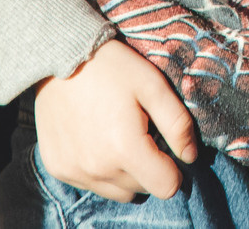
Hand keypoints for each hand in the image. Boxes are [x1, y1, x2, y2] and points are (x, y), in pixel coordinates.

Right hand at [35, 38, 200, 201]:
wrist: (60, 56)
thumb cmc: (112, 67)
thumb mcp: (153, 85)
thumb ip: (177, 124)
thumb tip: (191, 156)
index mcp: (125, 149)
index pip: (165, 186)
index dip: (173, 169)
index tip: (167, 148)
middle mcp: (97, 168)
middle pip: (140, 189)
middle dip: (148, 168)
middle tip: (141, 135)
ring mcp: (74, 171)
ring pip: (115, 191)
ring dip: (124, 174)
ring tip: (118, 138)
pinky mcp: (58, 167)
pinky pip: (89, 183)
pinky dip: (98, 170)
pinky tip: (95, 139)